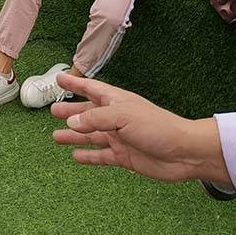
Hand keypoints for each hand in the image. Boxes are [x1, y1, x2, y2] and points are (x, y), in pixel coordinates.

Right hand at [50, 73, 231, 186]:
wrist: (183, 153)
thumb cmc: (156, 126)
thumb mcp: (122, 116)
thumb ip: (95, 118)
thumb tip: (72, 123)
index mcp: (116, 101)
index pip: (91, 89)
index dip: (75, 83)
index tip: (60, 77)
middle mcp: (115, 118)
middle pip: (87, 113)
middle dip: (70, 112)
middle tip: (53, 111)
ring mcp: (119, 137)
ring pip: (90, 135)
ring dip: (74, 136)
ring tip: (56, 137)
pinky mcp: (123, 156)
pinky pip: (100, 155)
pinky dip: (88, 156)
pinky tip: (76, 156)